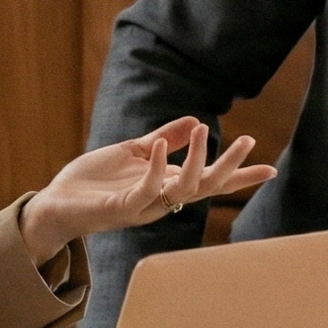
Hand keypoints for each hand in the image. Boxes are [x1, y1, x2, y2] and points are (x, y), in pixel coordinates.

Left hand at [19, 117, 277, 261]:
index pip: (211, 181)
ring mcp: (145, 205)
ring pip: (183, 188)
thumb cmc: (93, 182)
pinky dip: (156, 166)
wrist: (56, 204)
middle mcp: (163, 198)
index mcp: (167, 184)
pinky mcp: (123, 207)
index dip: (240, 175)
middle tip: (248, 141)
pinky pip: (147, 189)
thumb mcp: (132, 152)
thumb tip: (195, 120)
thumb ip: (163, 139)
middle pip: (208, 186)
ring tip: (202, 130)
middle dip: (230, 167)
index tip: (271, 168)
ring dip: (195, 159)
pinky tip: (158, 143)